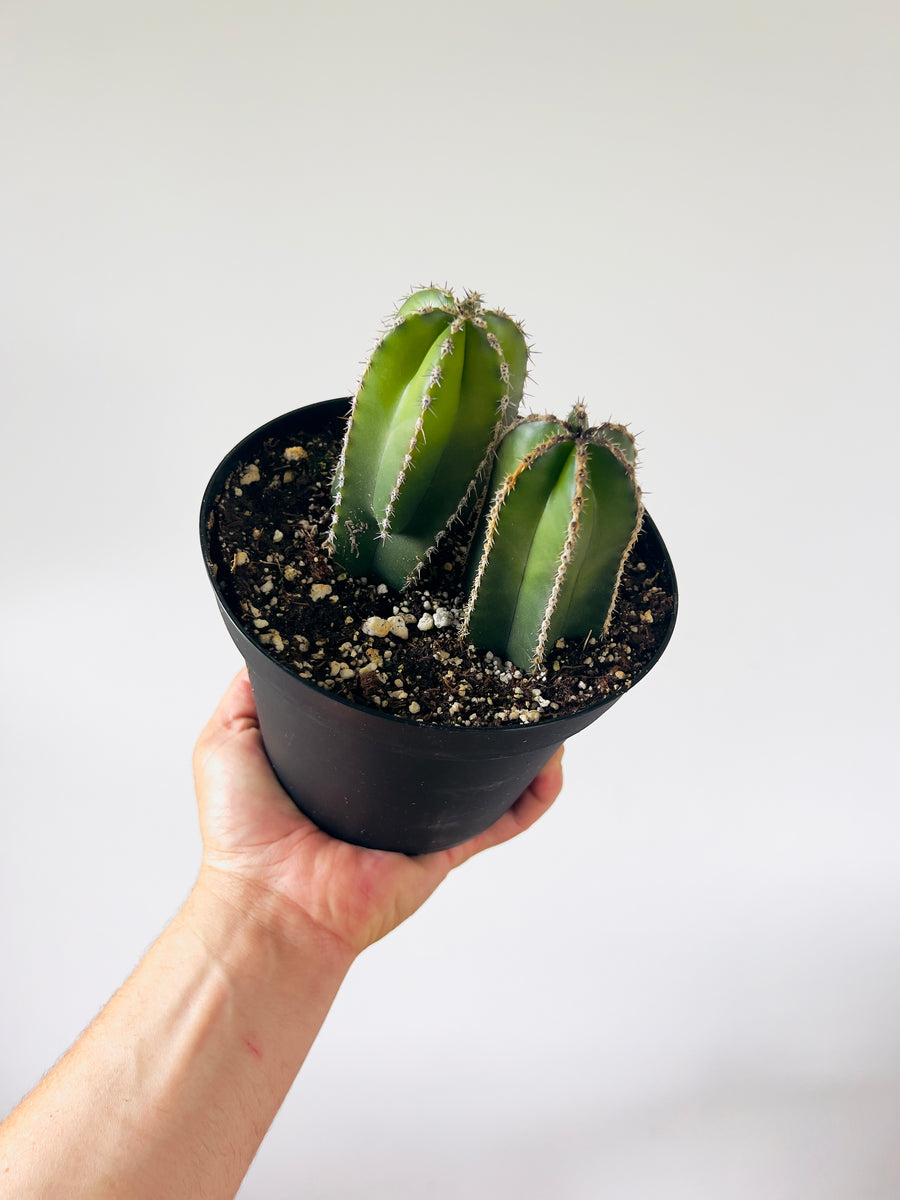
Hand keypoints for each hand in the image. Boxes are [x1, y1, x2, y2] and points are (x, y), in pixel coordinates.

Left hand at [193, 669, 563, 958]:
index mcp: (344, 757)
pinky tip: (550, 756)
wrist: (272, 902)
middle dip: (471, 698)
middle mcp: (387, 782)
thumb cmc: (243, 832)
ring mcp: (421, 814)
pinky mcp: (445, 844)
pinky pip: (504, 818)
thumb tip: (264, 642)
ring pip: (483, 770)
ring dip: (514, 738)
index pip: (389, 703)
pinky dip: (534, 792)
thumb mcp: (228, 739)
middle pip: (442, 733)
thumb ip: (248, 690)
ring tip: (535, 696)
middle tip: (493, 656)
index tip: (430, 630)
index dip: (412, 670)